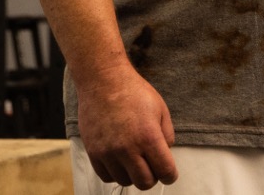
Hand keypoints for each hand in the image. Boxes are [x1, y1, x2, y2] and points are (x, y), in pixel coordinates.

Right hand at [76, 65, 177, 188]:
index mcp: (148, 137)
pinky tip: (119, 159)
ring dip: (133, 174)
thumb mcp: (161, 109)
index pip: (165, 172)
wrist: (103, 79)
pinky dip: (115, 172)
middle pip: (145, 183)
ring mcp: (108, 152)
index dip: (170, 175)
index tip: (168, 172)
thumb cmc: (133, 91)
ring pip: (125, 181)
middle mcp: (128, 148)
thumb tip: (165, 156)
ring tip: (133, 158)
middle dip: (153, 176)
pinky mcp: (93, 152)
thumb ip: (167, 136)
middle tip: (151, 164)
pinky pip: (106, 176)